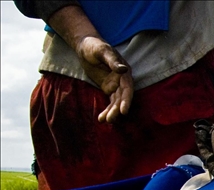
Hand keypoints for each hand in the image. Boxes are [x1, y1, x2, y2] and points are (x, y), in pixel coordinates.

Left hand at [47, 6, 133, 122]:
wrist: (86, 46)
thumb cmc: (94, 46)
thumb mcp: (102, 51)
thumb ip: (112, 61)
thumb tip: (124, 69)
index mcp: (124, 72)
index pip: (127, 88)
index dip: (126, 100)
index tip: (123, 111)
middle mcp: (123, 80)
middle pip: (122, 98)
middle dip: (117, 109)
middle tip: (111, 119)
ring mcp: (116, 85)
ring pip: (116, 102)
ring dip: (111, 112)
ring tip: (104, 120)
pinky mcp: (108, 88)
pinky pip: (109, 101)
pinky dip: (106, 110)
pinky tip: (101, 118)